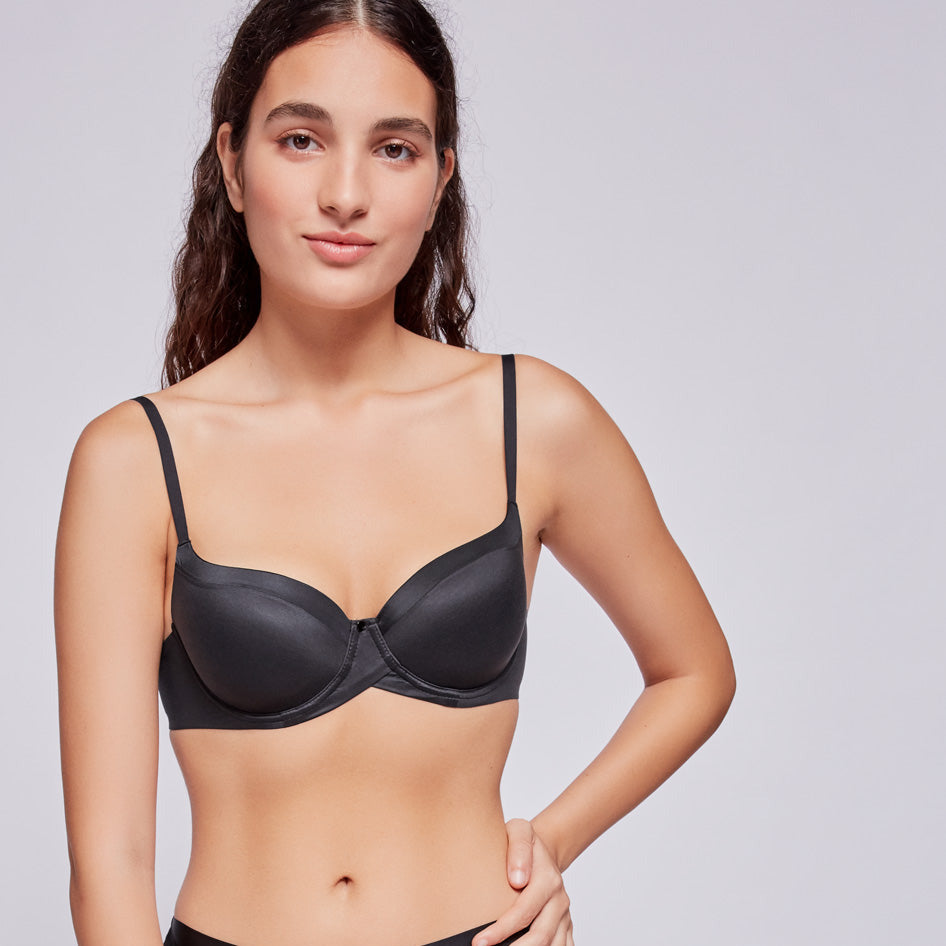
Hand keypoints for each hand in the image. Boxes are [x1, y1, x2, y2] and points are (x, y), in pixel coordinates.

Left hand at [473, 818, 573, 945]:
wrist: (542, 851)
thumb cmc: (525, 843)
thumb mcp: (519, 831)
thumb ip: (519, 849)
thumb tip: (517, 879)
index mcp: (548, 879)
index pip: (524, 910)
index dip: (502, 929)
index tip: (480, 942)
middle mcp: (559, 900)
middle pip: (541, 936)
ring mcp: (564, 915)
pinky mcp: (565, 926)